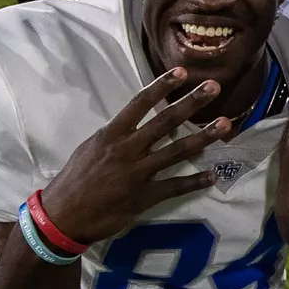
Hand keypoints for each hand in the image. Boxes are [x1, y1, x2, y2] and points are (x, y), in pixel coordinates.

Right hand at [38, 69, 233, 245]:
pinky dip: (196, 181)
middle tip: (214, 87)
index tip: (182, 72)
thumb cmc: (75, 179)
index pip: (139, 103)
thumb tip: (134, 122)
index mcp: (111, 135)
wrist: (63, 217)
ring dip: (204, 138)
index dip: (161, 86)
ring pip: (177, 151)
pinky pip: (176, 186)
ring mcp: (138, 173)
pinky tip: (214, 175)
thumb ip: (115, 135)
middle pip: (165, 121)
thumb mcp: (90, 148)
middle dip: (191, 103)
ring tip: (226, 125)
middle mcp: (127, 150)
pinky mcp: (145, 196)